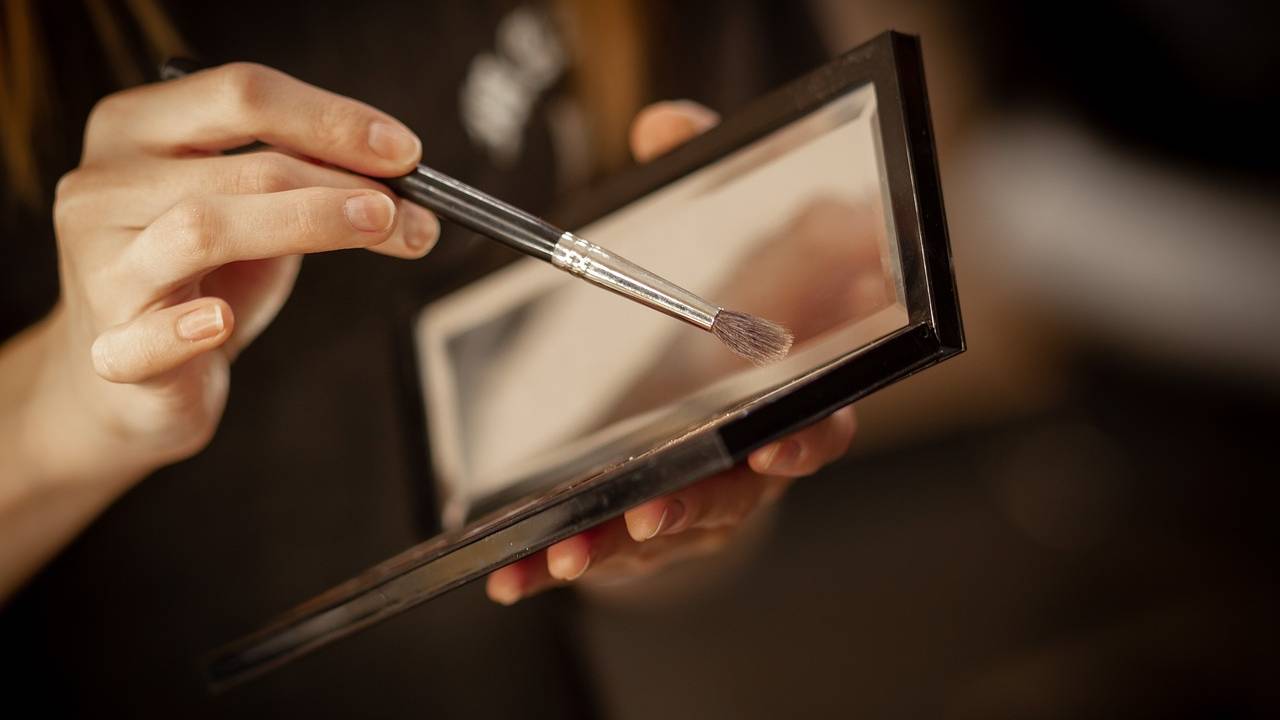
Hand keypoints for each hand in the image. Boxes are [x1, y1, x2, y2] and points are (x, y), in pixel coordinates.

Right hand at [28, 63, 439, 486]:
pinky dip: (184, 329)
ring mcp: (100, 266)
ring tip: (379, 230)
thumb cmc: (202, 281)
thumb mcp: (256, 214)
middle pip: (242, 167)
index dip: (332, 118)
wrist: (132, 382)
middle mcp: (104, 186)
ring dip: (307, 223)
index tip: (406, 153)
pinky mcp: (109, 349)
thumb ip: (307, 182)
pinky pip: (144, 336)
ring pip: (205, 228)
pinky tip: (219, 322)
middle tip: (413, 212)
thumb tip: (404, 178)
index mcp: (136, 129)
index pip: (241, 95)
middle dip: (345, 185)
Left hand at [485, 101, 857, 603]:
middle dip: (691, 506)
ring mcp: (708, 494)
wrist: (728, 368)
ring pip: (670, 531)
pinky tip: (515, 575)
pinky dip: (565, 562)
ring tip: (559, 556)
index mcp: (791, 390)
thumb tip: (662, 126)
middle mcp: (756, 454)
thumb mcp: (722, 223)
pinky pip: (617, 550)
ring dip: (616, 547)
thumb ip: (702, 174)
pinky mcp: (656, 521)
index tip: (774, 444)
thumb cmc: (736, 299)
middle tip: (645, 514)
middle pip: (736, 492)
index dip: (805, 438)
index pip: (819, 421)